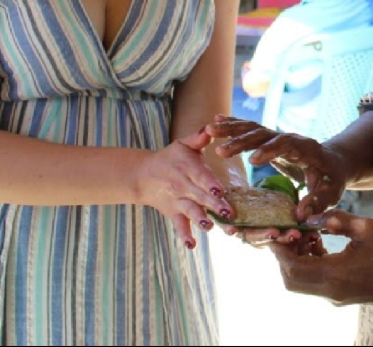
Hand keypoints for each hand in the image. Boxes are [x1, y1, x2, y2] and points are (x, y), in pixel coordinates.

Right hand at [134, 127, 234, 249]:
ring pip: (191, 212)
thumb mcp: (183, 145)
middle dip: (214, 205)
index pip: (201, 176)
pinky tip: (191, 245)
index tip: (220, 190)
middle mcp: (184, 186)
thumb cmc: (170, 158)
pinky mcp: (173, 213)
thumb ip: (198, 138)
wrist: (143, 175)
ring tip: (208, 227)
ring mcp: (178, 201)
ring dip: (200, 220)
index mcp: (189, 168)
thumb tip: (211, 127)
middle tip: (228, 213)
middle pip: (200, 196)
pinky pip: (179, 225)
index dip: (210, 183)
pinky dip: (184, 236)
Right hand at [206, 115, 345, 219]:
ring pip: (252, 128)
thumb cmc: (332, 179)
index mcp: (305, 148)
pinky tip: (215, 122)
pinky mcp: (269, 138)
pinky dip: (232, 125)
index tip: (253, 160)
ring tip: (209, 131)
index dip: (271, 151)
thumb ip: (318, 202)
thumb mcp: (331, 192)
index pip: (286, 145)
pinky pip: (248, 129)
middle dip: (242, 141)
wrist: (333, 160)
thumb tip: (301, 215)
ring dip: (231, 129)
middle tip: (220, 151)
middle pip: (264, 134)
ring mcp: (277, 136)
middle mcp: (289, 138)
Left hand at [269, 209, 372, 306]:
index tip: (279, 230)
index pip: (292, 267)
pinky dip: (308, 264)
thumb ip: (336, 220)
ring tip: (310, 234)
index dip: (280, 249)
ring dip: (296, 259)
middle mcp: (331, 290)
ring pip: (300, 283)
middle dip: (284, 255)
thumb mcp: (366, 228)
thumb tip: (312, 216)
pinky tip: (320, 243)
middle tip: (294, 231)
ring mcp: (335, 296)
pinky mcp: (340, 296)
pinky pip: (313, 282)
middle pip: (290, 280)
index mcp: (335, 274)